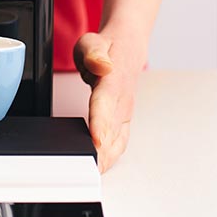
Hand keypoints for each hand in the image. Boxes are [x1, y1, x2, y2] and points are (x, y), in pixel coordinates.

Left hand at [73, 31, 144, 172]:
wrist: (128, 48)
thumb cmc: (108, 47)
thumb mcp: (93, 42)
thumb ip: (94, 53)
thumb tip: (102, 65)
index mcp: (113, 81)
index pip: (104, 104)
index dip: (100, 123)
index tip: (97, 140)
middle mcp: (121, 101)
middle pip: (111, 130)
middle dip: (102, 151)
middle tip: (88, 169)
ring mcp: (124, 112)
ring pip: (117, 140)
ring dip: (107, 158)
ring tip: (93, 174)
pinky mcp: (123, 120)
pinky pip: (119, 142)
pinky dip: (111, 156)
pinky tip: (101, 166)